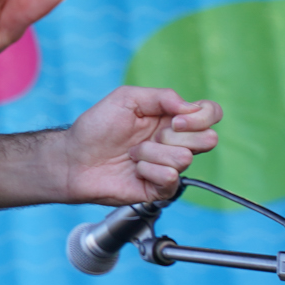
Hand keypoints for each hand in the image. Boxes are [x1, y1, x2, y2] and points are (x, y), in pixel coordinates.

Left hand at [60, 87, 222, 204]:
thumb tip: (190, 108)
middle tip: (151, 135)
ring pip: (185, 158)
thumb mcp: (126, 98)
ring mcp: (168, 165)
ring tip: (132, 153)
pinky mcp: (160, 188)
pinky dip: (148, 170)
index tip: (176, 119)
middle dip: (176, 135)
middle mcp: (175, 142)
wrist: (73, 157)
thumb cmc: (96, 127)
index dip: (203, 116)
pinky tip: (134, 169)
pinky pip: (170, 178)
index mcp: (171, 118)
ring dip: (152, 152)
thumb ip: (162, 96)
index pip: (210, 113)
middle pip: (208, 139)